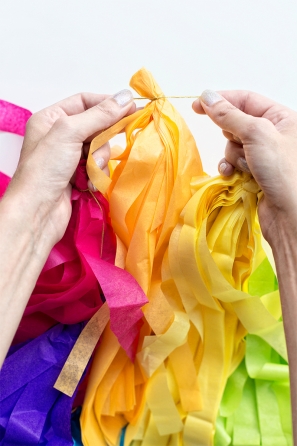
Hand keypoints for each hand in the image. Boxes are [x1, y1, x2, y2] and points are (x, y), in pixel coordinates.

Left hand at [5, 89, 134, 245]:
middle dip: (102, 139)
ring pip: (99, 148)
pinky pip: (97, 167)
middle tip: (104, 147)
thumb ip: (100, 114)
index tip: (130, 108)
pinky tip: (89, 183)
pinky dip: (97, 174)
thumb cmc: (45, 169)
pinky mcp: (77, 175)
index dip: (107, 104)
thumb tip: (126, 96)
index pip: (85, 101)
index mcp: (51, 118)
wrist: (38, 212)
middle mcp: (59, 135)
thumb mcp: (70, 133)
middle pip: (96, 126)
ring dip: (99, 160)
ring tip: (90, 171)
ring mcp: (69, 157)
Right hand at [192, 91, 296, 244]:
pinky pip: (234, 163)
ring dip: (233, 156)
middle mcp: (275, 134)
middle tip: (241, 145)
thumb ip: (229, 114)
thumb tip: (207, 96)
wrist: (290, 215)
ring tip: (246, 168)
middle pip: (237, 123)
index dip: (221, 100)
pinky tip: (233, 175)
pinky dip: (231, 169)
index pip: (246, 99)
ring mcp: (265, 155)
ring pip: (233, 146)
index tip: (197, 105)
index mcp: (282, 118)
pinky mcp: (256, 173)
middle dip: (231, 135)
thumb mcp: (256, 134)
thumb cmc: (283, 171)